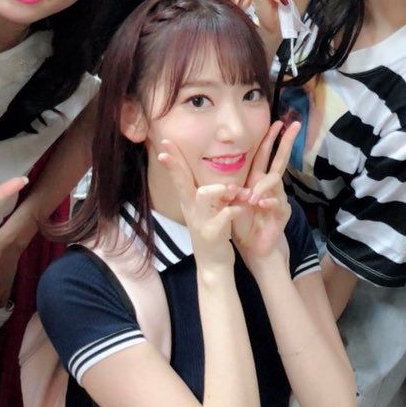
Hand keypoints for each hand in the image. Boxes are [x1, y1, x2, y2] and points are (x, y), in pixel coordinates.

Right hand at [157, 139, 242, 269]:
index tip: (164, 141)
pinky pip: (222, 217)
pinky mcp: (212, 234)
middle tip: (166, 150)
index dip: (172, 159)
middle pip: (182, 182)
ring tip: (230, 189)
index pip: (180, 176)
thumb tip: (215, 177)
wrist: (213, 265)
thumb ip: (210, 194)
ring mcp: (200, 221)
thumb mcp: (208, 211)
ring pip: (203, 196)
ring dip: (217, 188)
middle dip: (175, 165)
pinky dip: (233, 210)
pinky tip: (241, 209)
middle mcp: (192, 209)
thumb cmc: (214, 232)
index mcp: (191, 202)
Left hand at [231, 121, 300, 272]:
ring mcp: (279, 197)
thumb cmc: (244, 222)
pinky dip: (268, 201)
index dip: (271, 138)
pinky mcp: (282, 213)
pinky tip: (260, 203)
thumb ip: (231, 187)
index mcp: (258, 180)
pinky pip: (276, 202)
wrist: (254, 247)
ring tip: (250, 197)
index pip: (265, 154)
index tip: (277, 121)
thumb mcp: (233, 201)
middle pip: (280, 159)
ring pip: (275, 181)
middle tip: (294, 125)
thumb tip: (222, 176)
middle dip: (287, 142)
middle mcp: (270, 186)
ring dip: (262, 186)